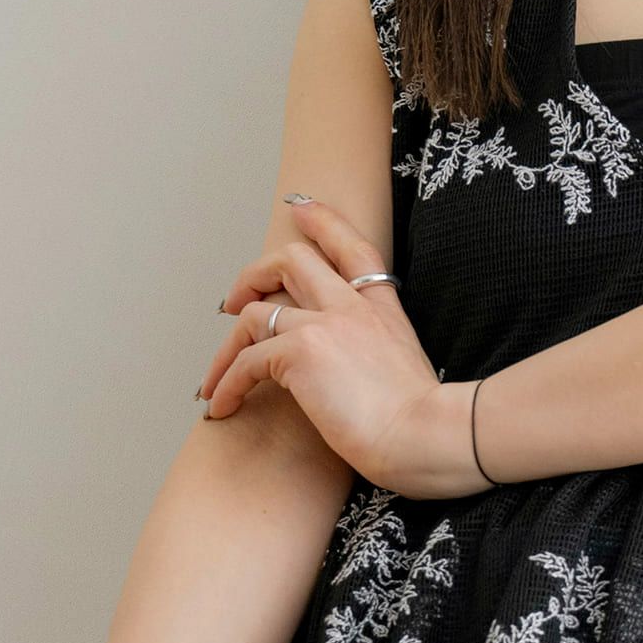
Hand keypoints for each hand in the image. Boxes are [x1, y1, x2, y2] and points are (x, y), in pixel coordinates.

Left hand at [200, 197, 494, 500]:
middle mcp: (353, 308)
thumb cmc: (423, 425)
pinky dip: (227, 383)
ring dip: (226, 348)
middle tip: (233, 302)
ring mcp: (325, 324)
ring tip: (215, 379)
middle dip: (254, 275)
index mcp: (383, 311)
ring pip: (256, 313)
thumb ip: (376, 359)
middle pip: (293, 260)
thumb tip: (353, 378)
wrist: (427, 436)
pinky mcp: (300, 351)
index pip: (353, 249)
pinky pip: (246, 361)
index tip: (299, 206)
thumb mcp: (406, 373)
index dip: (324, 221)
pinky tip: (224, 405)